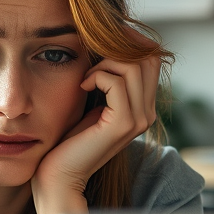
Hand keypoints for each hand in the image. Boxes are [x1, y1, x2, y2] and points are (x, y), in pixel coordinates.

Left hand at [32, 54, 160, 213]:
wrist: (61, 174)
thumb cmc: (70, 138)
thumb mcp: (94, 102)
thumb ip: (107, 79)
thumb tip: (108, 44)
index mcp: (144, 107)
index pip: (152, 59)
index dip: (130, 42)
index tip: (103, 39)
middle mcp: (148, 113)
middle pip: (148, 58)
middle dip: (118, 49)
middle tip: (92, 59)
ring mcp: (139, 119)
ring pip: (133, 67)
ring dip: (104, 64)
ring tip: (86, 77)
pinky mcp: (123, 124)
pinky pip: (116, 82)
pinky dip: (96, 76)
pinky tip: (82, 87)